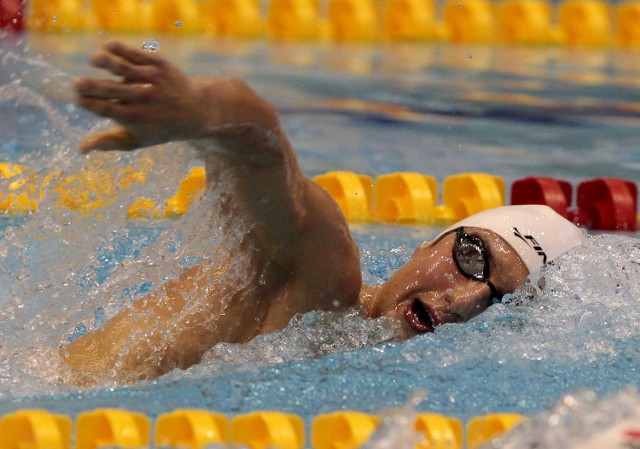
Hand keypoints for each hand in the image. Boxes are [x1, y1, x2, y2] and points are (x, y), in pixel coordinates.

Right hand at [75, 41, 207, 152]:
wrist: (194, 110)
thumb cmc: (158, 127)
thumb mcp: (136, 140)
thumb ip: (108, 142)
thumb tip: (79, 148)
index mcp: (135, 118)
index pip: (108, 110)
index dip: (91, 105)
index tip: (77, 99)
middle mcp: (144, 99)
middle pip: (114, 91)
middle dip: (94, 88)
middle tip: (77, 84)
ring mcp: (152, 80)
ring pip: (126, 69)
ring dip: (109, 63)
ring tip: (94, 60)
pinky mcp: (158, 64)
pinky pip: (138, 55)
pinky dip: (123, 50)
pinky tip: (107, 45)